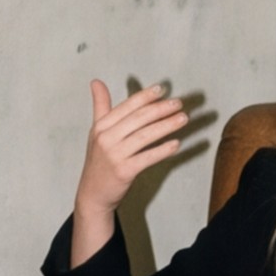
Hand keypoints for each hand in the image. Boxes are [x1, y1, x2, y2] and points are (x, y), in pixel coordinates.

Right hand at [73, 79, 200, 234]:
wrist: (93, 194)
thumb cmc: (99, 160)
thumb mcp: (96, 132)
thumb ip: (100, 106)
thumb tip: (96, 81)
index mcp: (101, 126)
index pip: (127, 106)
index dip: (145, 96)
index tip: (162, 89)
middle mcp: (106, 138)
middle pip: (139, 119)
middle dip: (161, 109)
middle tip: (178, 103)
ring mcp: (114, 155)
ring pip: (145, 136)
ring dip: (167, 126)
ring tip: (183, 119)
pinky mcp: (124, 171)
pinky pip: (147, 157)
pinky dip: (162, 150)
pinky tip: (176, 144)